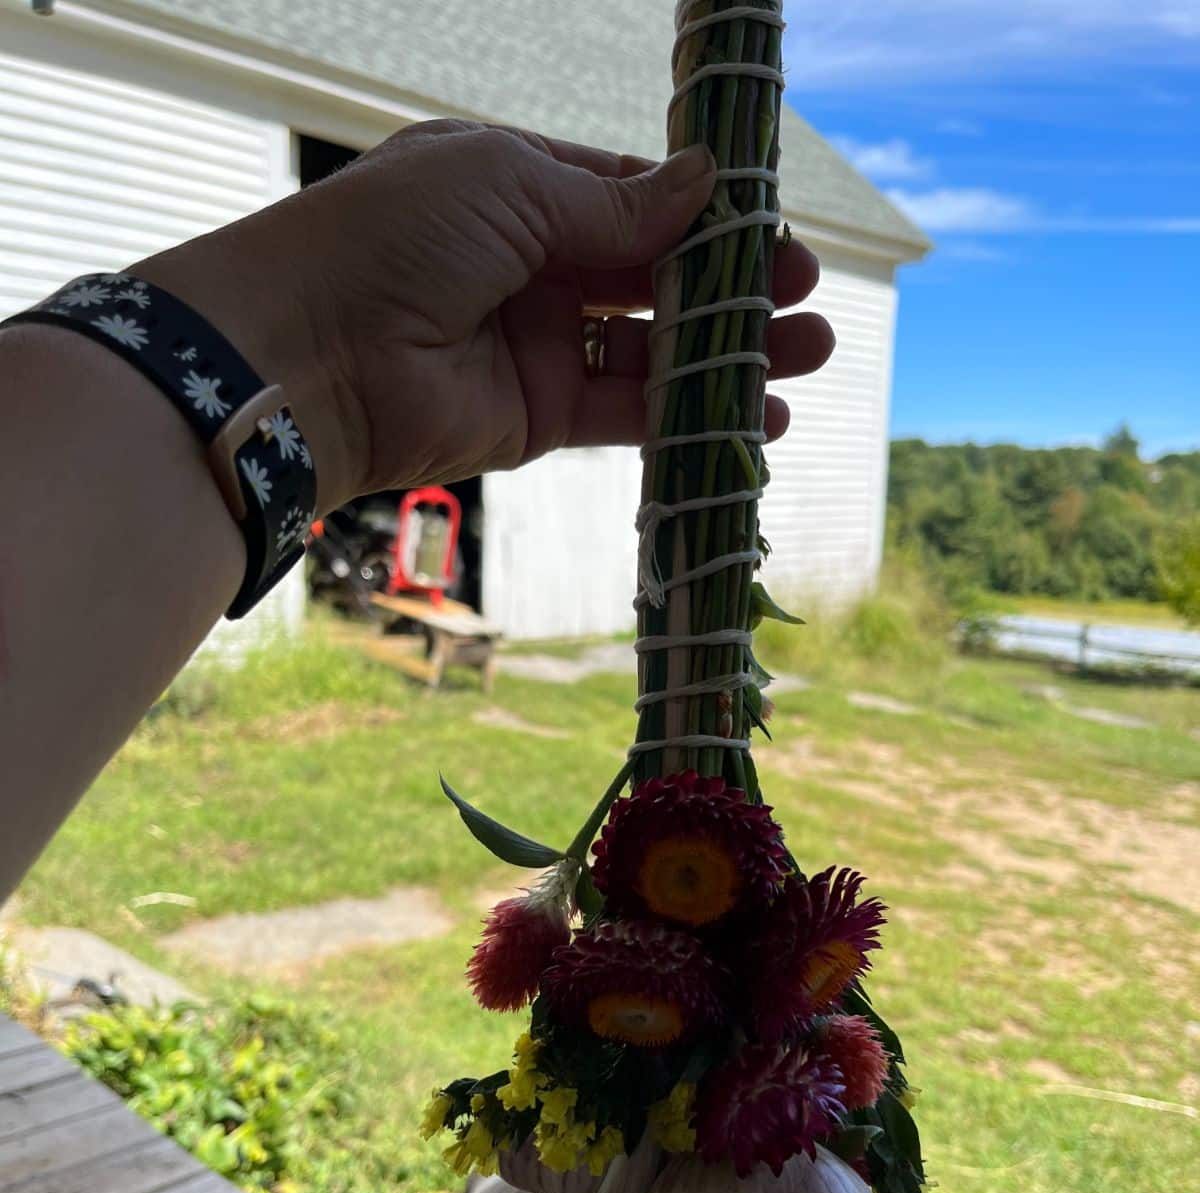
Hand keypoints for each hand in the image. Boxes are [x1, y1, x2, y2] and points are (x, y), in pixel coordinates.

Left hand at [137, 121, 834, 510]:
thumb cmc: (395, 237)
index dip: (707, 215)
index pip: (634, 196)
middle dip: (736, 287)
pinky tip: (758, 416)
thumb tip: (706, 185)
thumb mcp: (513, 186)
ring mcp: (539, 343)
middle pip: (657, 275)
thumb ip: (614, 203)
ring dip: (731, 354)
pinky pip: (629, 412)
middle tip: (810, 300)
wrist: (311, 352)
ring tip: (810, 358)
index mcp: (519, 186)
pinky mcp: (540, 418)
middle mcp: (534, 263)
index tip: (777, 230)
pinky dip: (690, 414)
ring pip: (655, 347)